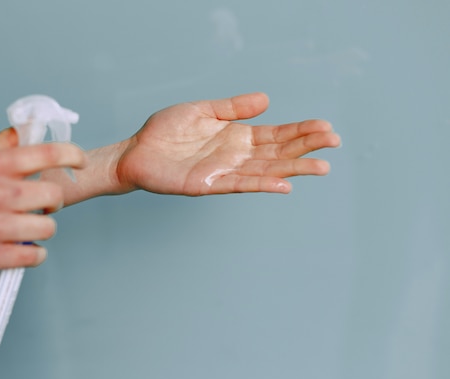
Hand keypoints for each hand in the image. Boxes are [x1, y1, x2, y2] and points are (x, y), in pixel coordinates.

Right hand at [0, 128, 85, 277]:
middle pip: (53, 195)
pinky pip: (34, 255)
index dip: (72, 155)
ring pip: (47, 228)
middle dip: (52, 203)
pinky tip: (21, 248)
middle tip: (41, 207)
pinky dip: (33, 253)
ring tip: (25, 228)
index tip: (79, 161)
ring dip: (41, 230)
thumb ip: (1, 147)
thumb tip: (26, 129)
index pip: (45, 153)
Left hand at [117, 92, 340, 194]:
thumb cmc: (165, 132)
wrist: (136, 151)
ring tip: (322, 166)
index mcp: (236, 136)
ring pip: (266, 171)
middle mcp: (235, 155)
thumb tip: (267, 100)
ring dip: (293, 169)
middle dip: (306, 147)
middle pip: (278, 152)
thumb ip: (232, 107)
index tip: (326, 127)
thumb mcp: (203, 110)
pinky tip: (284, 184)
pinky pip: (239, 184)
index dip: (300, 131)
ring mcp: (223, 171)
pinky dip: (262, 184)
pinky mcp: (208, 184)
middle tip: (334, 141)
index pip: (275, 135)